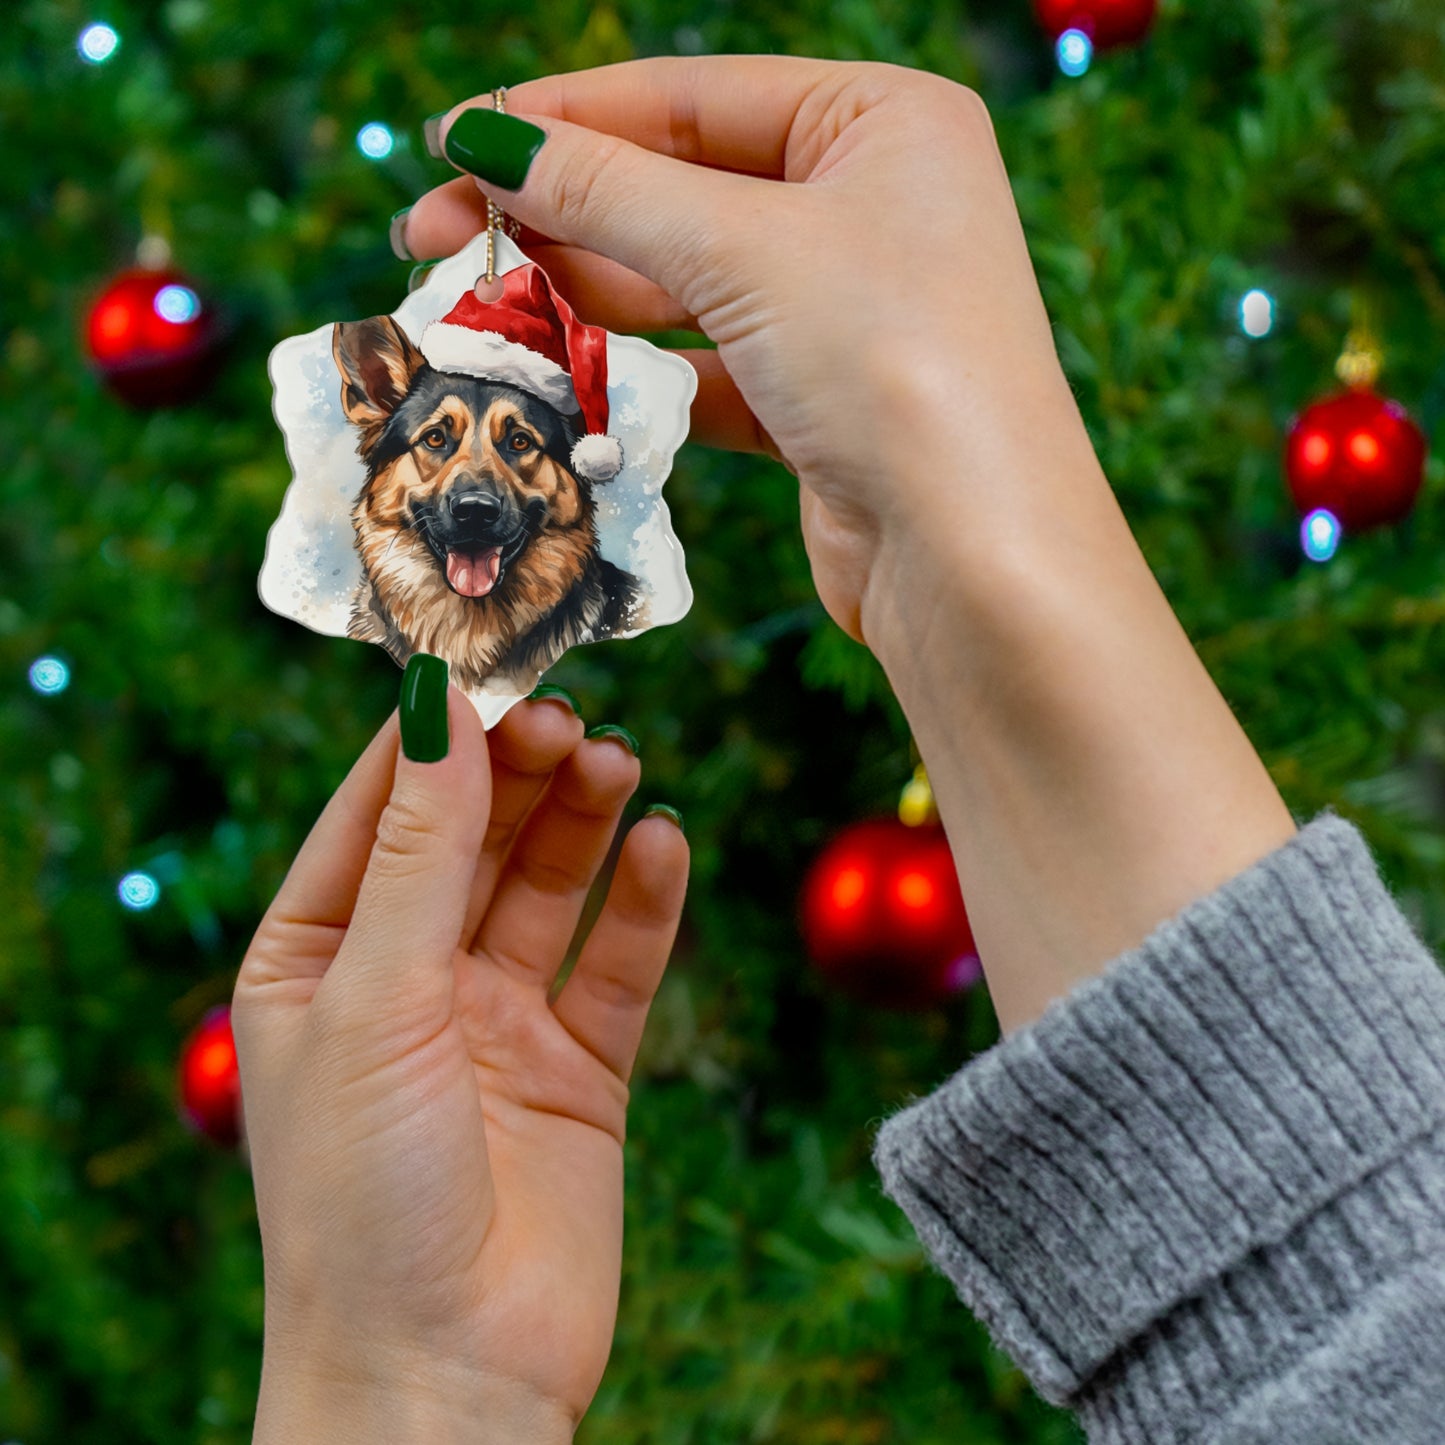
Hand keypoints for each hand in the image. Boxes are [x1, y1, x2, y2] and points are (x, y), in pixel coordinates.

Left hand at [233, 691, 687, 1441]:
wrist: (446, 1378)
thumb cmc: (362, 1198)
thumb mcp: (374, 1000)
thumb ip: (417, 853)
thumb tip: (437, 710)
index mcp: (317, 959)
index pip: (376, 812)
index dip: (432, 740)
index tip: (489, 669)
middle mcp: (407, 980)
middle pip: (472, 838)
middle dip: (519, 773)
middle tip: (571, 717)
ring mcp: (497, 1023)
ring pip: (549, 886)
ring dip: (584, 820)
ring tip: (621, 761)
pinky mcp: (579, 1069)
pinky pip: (616, 963)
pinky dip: (644, 901)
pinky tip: (665, 843)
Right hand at [405, 61, 1294, 1035]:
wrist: (974, 558)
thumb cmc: (894, 364)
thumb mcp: (743, 249)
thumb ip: (607, 190)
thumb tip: (486, 138)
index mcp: (881, 122)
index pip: (689, 97)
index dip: (562, 119)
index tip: (451, 144)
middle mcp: (870, 204)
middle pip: (677, 190)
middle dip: (555, 217)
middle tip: (431, 242)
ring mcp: (845, 309)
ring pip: (682, 285)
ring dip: (579, 298)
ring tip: (473, 312)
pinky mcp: (817, 401)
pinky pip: (702, 366)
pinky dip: (632, 374)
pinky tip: (555, 378)